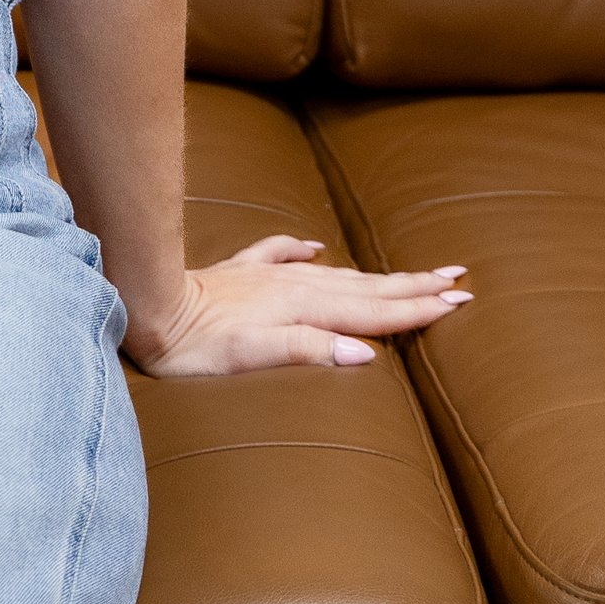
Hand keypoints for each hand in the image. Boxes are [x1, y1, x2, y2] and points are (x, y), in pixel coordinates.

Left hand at [124, 233, 471, 375]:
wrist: (145, 305)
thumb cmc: (193, 345)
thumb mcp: (250, 357)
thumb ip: (306, 350)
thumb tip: (365, 352)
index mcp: (301, 309)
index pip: (372, 312)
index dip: (417, 309)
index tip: (459, 301)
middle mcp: (291, 286)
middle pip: (365, 288)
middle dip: (413, 287)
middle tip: (458, 280)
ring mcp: (266, 277)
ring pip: (335, 273)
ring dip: (376, 274)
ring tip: (411, 271)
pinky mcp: (240, 274)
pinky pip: (282, 255)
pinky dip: (304, 250)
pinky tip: (316, 245)